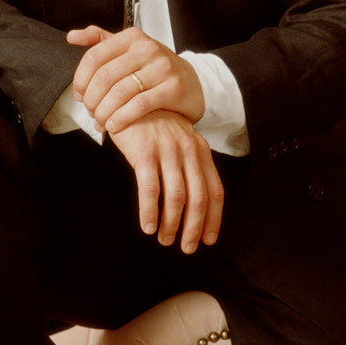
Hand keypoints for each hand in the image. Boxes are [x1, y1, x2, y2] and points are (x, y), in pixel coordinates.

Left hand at [67, 25, 205, 134]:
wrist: (191, 82)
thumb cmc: (154, 68)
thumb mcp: (128, 49)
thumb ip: (99, 40)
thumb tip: (72, 37)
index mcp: (132, 37)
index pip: (94, 56)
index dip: (81, 80)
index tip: (79, 95)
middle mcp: (147, 49)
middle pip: (105, 77)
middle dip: (91, 100)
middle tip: (90, 112)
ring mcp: (162, 68)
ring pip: (120, 93)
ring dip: (104, 112)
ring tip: (100, 122)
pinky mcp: (173, 88)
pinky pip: (139, 105)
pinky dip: (121, 118)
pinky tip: (114, 126)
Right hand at [108, 110, 223, 252]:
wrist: (130, 96)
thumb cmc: (154, 125)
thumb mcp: (179, 140)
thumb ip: (190, 164)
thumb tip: (195, 202)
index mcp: (201, 151)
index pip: (215, 190)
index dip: (214, 218)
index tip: (209, 239)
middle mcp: (189, 151)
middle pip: (199, 198)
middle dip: (194, 228)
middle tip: (187, 248)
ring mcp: (167, 151)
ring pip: (176, 197)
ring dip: (171, 224)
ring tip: (164, 239)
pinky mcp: (144, 152)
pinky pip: (150, 188)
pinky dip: (150, 211)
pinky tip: (147, 227)